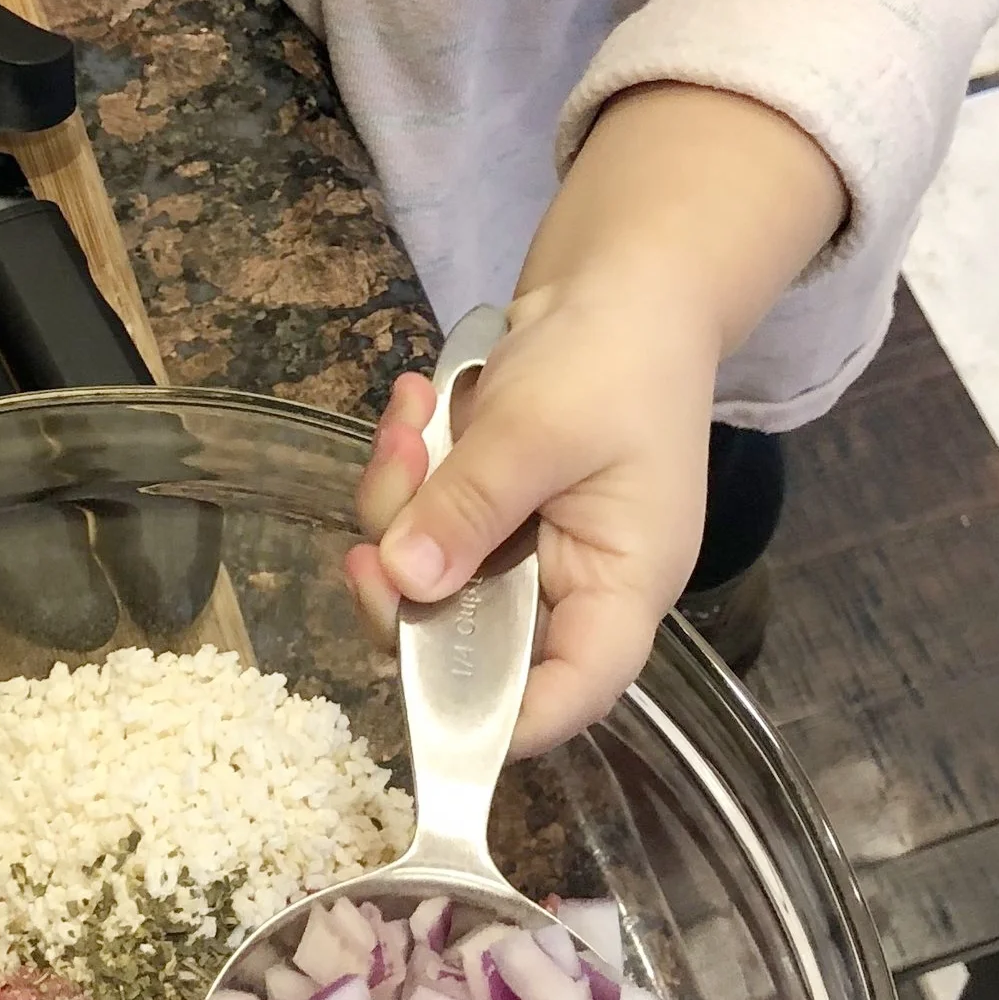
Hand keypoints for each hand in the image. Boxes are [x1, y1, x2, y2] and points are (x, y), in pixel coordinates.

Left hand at [347, 276, 719, 755]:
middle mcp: (573, 586)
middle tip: (377, 520)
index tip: (414, 696)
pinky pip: (423, 521)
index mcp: (622, 587)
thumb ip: (473, 506)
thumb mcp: (540, 428)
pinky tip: (418, 402)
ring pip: (429, 576)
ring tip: (410, 417)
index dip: (495, 718)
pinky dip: (408, 469)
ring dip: (400, 503)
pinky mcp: (488, 513)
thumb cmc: (613, 355)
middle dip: (408, 578)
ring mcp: (526, 550)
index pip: (570, 694)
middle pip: (471, 639)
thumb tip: (404, 582)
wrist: (619, 281)